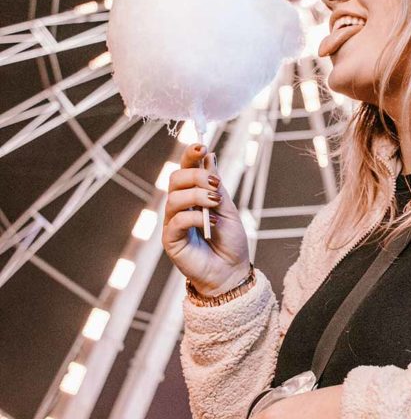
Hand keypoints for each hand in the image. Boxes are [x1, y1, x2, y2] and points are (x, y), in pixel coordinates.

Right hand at [162, 144, 250, 295]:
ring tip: (216, 203)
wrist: (232, 272)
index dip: (189, 155)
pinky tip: (212, 223)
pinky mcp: (170, 240)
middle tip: (215, 184)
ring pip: (174, 197)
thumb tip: (209, 156)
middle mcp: (179, 207)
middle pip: (174, 179)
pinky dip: (196, 217)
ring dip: (197, 195)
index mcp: (192, 196)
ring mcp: (173, 223)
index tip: (202, 145)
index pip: (184, 169)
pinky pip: (177, 220)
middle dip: (195, 176)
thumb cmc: (230, 242)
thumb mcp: (228, 209)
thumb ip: (216, 186)